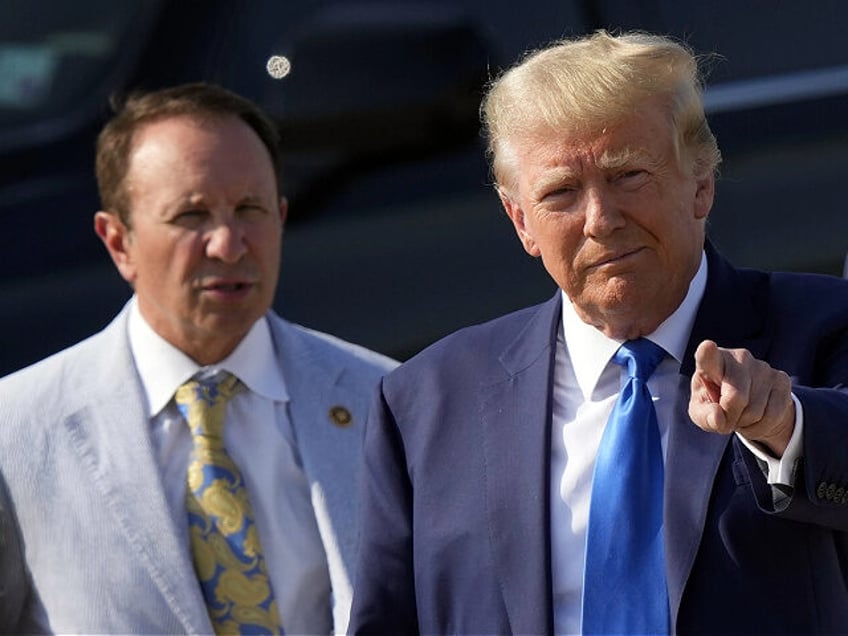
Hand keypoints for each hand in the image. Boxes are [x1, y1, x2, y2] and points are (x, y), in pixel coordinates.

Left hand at [688, 340, 794, 456]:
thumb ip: (705, 416)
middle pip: (736, 398)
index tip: (707, 346)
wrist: (747, 404)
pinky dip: (760, 426)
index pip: (709, 357)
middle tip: (725, 416)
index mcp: (712, 362)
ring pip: (755, 411)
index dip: (707, 353)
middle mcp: (739, 358)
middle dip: (730, 416)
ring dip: (745, 422)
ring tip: (740, 414)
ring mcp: (763, 367)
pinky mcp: (782, 379)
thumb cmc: (716, 404)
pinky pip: (772, 416)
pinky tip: (755, 418)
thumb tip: (717, 418)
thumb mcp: (702, 412)